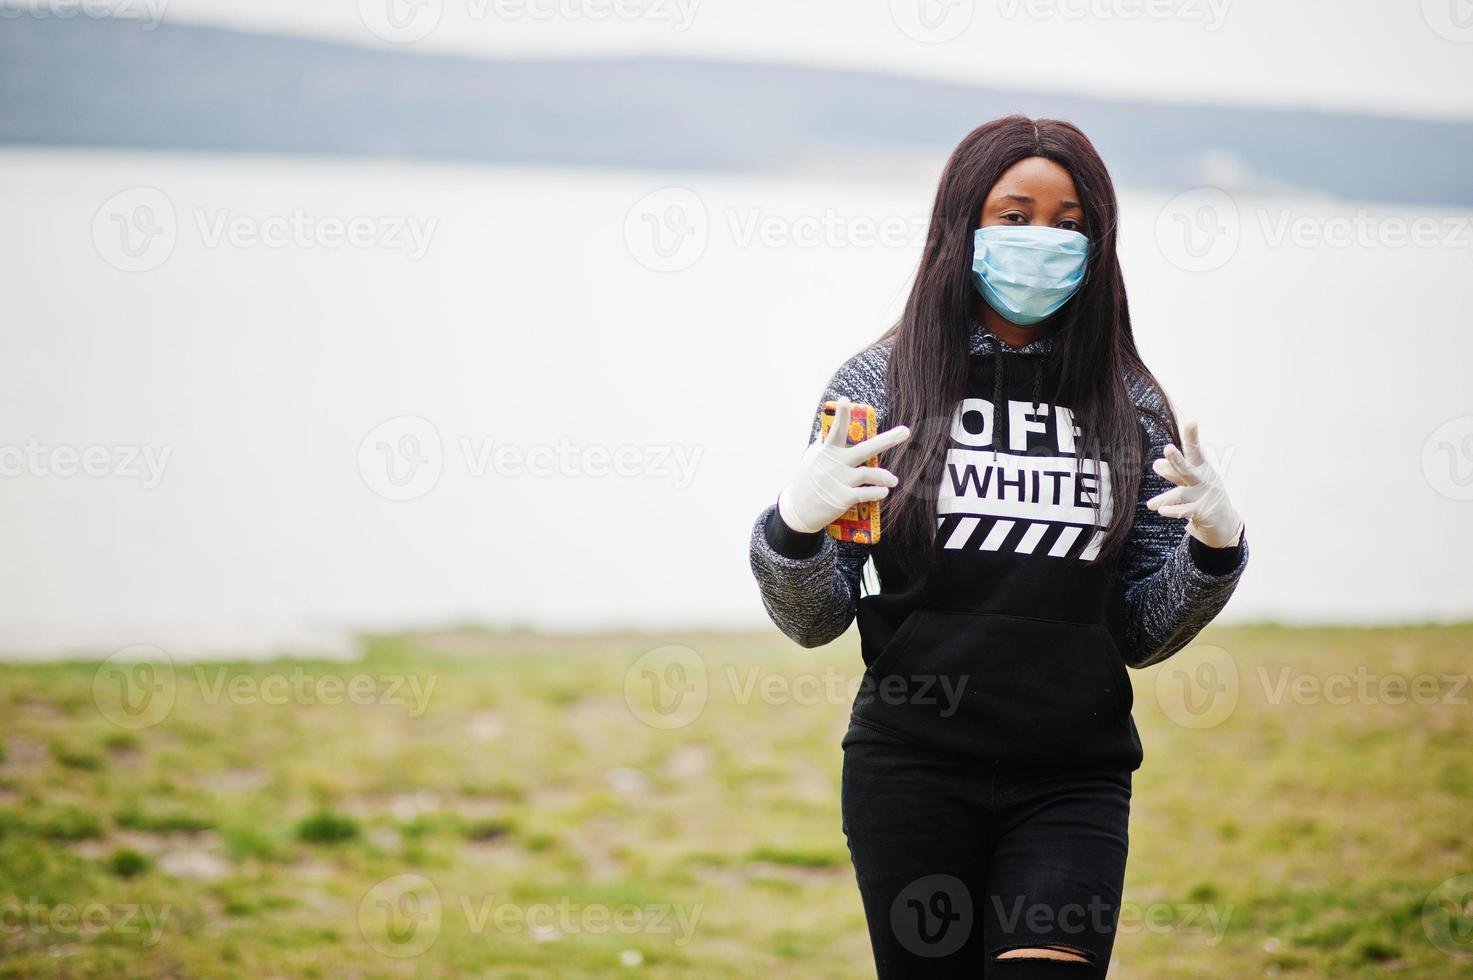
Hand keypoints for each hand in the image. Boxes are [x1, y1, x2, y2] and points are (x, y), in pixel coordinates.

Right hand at [777, 397, 911, 534]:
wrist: (798, 511)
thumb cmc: (806, 481)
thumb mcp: (811, 459)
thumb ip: (822, 444)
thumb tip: (828, 427)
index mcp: (827, 452)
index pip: (835, 430)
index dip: (840, 415)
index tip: (844, 399)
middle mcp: (835, 464)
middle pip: (865, 449)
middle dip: (887, 440)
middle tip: (906, 431)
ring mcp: (839, 481)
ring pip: (870, 473)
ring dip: (885, 476)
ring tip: (893, 480)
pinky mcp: (843, 498)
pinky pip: (866, 493)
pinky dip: (877, 492)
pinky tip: (884, 492)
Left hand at [1145, 420, 1242, 548]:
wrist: (1225, 520)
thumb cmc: (1204, 495)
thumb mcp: (1190, 481)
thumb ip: (1174, 473)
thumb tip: (1157, 464)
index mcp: (1201, 468)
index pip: (1195, 450)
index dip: (1192, 436)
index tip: (1191, 422)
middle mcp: (1203, 480)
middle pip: (1187, 468)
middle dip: (1177, 459)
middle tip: (1168, 448)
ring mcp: (1202, 496)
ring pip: (1181, 494)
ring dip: (1166, 498)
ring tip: (1150, 505)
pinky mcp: (1202, 511)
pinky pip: (1184, 511)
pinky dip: (1172, 511)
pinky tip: (1160, 510)